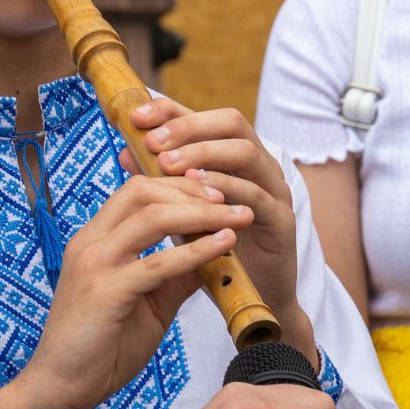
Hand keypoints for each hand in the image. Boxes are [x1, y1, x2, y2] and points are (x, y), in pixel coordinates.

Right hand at [0, 174, 249, 408]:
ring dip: (201, 213)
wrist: (61, 388)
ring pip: (152, 216)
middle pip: (142, 190)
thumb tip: (215, 253)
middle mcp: (90, 243)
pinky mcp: (105, 291)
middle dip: (190, 190)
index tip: (215, 195)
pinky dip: (195, 251)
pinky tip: (223, 246)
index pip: (136, 191)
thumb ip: (176, 276)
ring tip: (236, 217)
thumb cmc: (101, 349)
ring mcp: (94, 263)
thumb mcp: (148, 305)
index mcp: (95, 240)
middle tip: (229, 200)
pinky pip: (157, 262)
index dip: (178, 186)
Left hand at [127, 99, 311, 354]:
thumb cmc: (214, 249)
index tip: (136, 117)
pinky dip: (228, 190)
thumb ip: (161, 182)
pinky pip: (258, 196)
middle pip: (231, 122)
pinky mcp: (283, 220)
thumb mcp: (181, 210)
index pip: (203, 115)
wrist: (253, 298)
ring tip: (169, 166)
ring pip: (246, 152)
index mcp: (232, 157)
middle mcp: (258, 165)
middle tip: (154, 143)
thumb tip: (126, 151)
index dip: (169, 110)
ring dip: (205, 155)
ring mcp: (274, 189)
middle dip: (189, 127)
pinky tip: (199, 196)